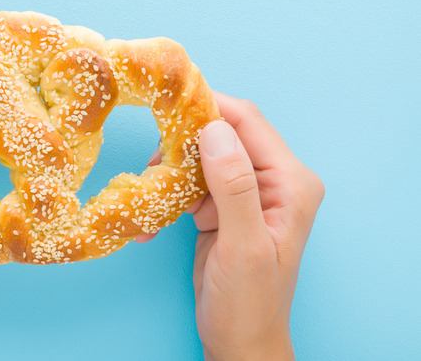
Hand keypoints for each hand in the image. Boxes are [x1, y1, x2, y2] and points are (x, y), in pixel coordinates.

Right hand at [139, 92, 323, 359]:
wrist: (239, 340)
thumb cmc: (249, 302)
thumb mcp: (243, 245)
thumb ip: (233, 186)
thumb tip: (213, 129)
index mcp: (290, 182)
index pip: (247, 122)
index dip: (209, 107)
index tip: (167, 101)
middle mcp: (271, 180)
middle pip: (221, 135)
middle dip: (182, 144)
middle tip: (151, 163)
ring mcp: (245, 193)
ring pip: (200, 157)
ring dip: (171, 172)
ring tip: (148, 196)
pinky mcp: (222, 208)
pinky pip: (191, 185)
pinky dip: (168, 196)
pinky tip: (150, 220)